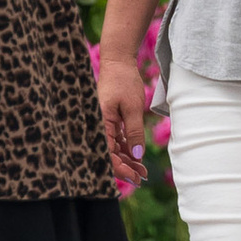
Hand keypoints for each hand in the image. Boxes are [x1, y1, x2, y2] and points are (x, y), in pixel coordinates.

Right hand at [94, 47, 150, 193]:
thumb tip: (137, 155)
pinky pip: (116, 141)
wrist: (117, 62)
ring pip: (114, 150)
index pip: (108, 155)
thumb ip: (134, 132)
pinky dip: (126, 149)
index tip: (134, 178)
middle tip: (142, 177)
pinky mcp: (109, 121)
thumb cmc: (123, 81)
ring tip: (142, 170)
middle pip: (109, 155)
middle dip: (125, 168)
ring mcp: (103, 125)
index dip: (121, 169)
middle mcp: (98, 127)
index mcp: (100, 124)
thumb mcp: (133, 107)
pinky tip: (137, 157)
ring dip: (127, 160)